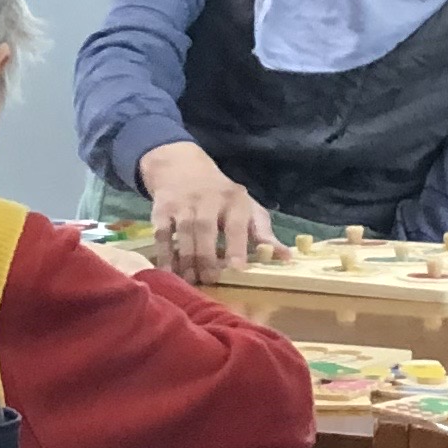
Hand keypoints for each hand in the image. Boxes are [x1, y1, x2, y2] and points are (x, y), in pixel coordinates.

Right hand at [135, 142, 274, 285]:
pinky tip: (169, 272)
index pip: (236, 224)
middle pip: (205, 229)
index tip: (236, 269)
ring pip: (183, 232)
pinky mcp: (161, 208)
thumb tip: (286, 258)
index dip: (236, 246)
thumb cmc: (220, 196)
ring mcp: (183, 202)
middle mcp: (207, 198)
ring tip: (190, 281)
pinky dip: (164, 254)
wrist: (181, 167)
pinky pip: (161, 234)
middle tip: (209, 280)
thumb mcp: (245, 208)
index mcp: (234, 199)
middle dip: (206, 257)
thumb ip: (263, 233)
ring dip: (186, 259)